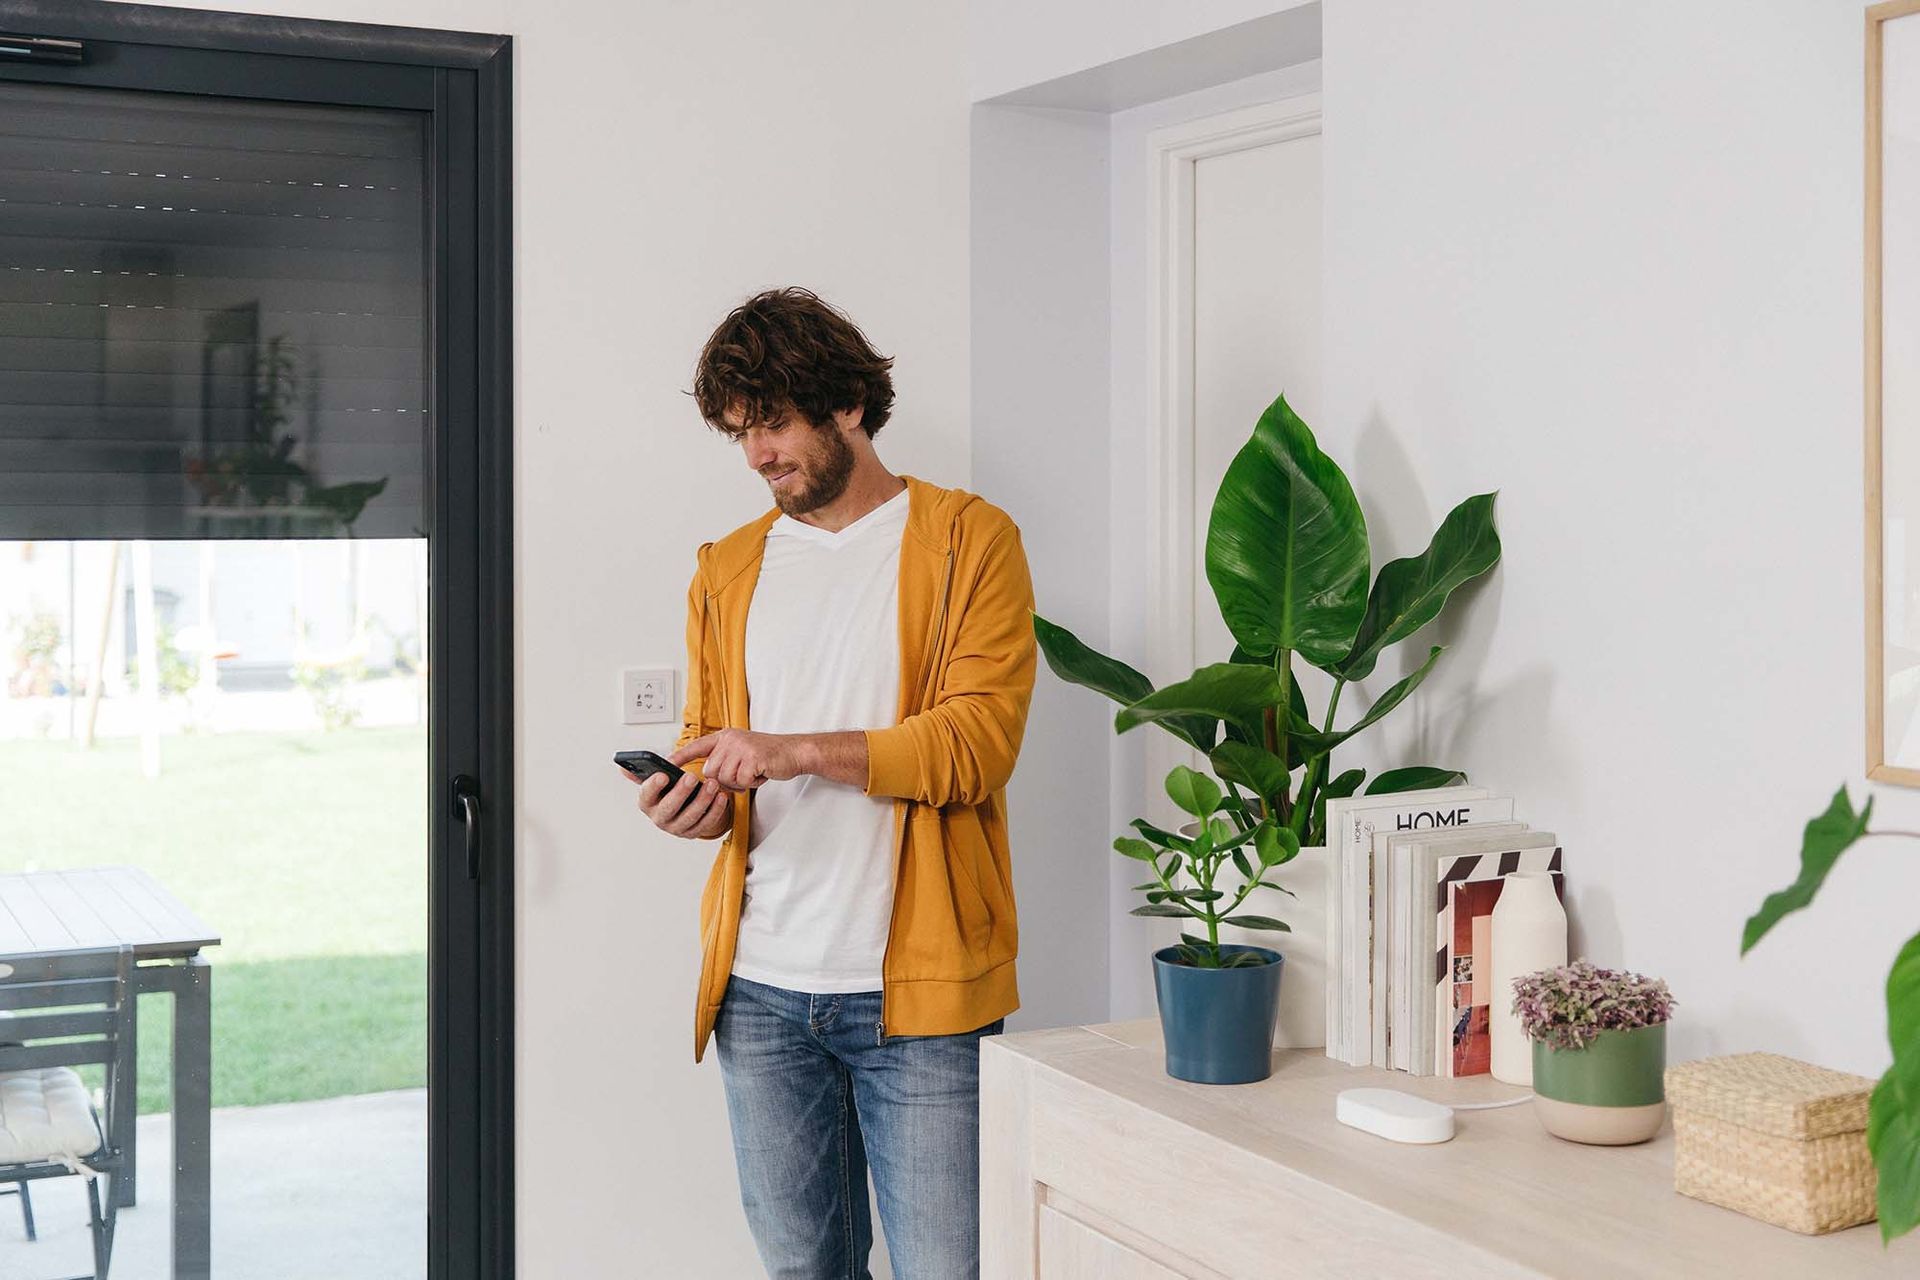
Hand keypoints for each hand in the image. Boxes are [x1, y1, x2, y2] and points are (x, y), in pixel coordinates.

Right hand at [630, 768, 731, 838]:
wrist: (682, 807)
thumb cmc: (667, 790)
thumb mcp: (655, 781)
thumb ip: (643, 772)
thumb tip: (622, 767)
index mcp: (647, 803)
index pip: (646, 795)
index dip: (653, 786)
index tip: (663, 774)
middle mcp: (659, 818)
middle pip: (669, 807)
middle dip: (680, 792)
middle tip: (691, 776)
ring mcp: (676, 828)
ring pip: (690, 816)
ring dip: (702, 800)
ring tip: (712, 784)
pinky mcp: (693, 833)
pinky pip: (706, 823)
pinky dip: (715, 810)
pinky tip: (721, 796)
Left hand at [670, 729, 807, 791]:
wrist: (795, 752)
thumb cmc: (768, 756)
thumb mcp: (742, 752)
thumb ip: (724, 760)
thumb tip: (709, 778)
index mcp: (725, 736)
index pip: (697, 746)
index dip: (681, 756)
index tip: (666, 763)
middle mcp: (730, 739)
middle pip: (710, 771)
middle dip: (726, 780)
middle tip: (744, 774)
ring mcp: (741, 747)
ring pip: (724, 778)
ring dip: (740, 782)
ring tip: (754, 772)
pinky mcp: (752, 757)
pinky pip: (741, 781)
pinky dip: (752, 783)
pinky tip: (761, 773)